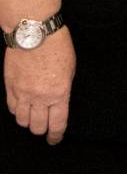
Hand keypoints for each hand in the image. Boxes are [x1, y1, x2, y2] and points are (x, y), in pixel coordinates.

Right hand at [4, 28, 74, 143]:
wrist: (34, 33)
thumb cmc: (58, 47)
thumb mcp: (70, 70)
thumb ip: (63, 90)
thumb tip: (58, 103)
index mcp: (59, 93)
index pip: (57, 123)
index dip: (56, 135)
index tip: (55, 139)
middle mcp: (39, 97)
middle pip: (37, 126)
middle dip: (42, 130)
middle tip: (44, 128)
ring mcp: (22, 93)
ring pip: (22, 120)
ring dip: (28, 122)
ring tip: (33, 118)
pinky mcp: (10, 87)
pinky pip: (12, 108)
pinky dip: (17, 111)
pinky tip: (22, 107)